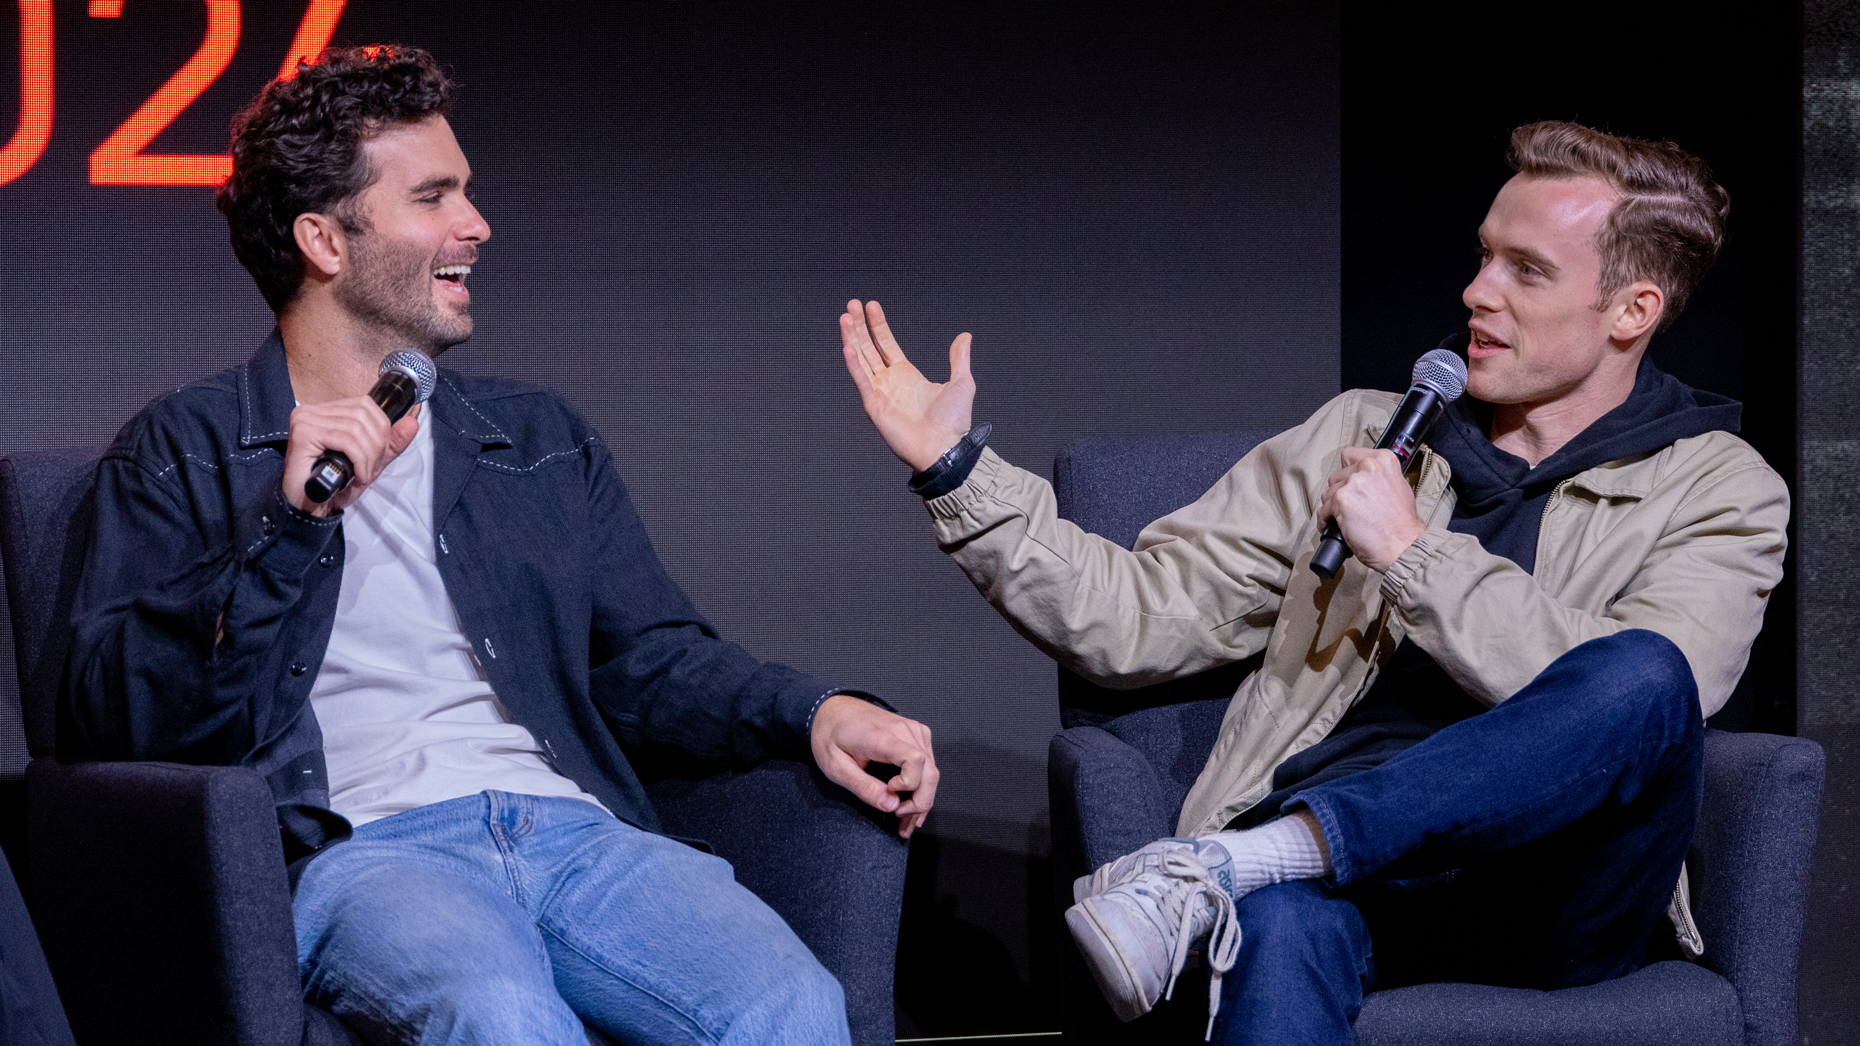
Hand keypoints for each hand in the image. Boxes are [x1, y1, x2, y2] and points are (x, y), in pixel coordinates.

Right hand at [281, 399, 420, 515]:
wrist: (310, 507)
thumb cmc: (336, 483)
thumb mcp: (371, 460)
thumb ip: (392, 442)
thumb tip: (413, 423)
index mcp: (326, 411)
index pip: (365, 405)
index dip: (381, 429)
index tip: (379, 455)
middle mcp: (312, 410)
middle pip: (363, 415)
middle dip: (377, 445)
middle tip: (371, 469)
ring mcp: (305, 419)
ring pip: (356, 428)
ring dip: (368, 456)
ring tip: (364, 475)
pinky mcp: (303, 433)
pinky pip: (346, 440)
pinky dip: (360, 460)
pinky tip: (358, 476)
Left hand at [810, 693, 938, 838]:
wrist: (833, 710)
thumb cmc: (831, 735)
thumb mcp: (835, 766)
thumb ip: (863, 787)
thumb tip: (891, 805)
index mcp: (883, 736)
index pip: (915, 761)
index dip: (909, 784)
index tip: (890, 793)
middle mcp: (904, 730)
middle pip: (930, 771)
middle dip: (920, 803)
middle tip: (902, 824)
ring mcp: (913, 730)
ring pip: (932, 771)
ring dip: (922, 798)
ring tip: (907, 820)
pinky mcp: (916, 734)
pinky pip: (928, 763)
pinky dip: (922, 785)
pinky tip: (911, 801)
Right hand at [840, 299, 975, 471]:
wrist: (946, 448)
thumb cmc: (954, 422)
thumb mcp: (961, 382)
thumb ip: (959, 358)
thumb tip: (965, 335)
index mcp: (906, 375)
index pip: (886, 344)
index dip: (878, 325)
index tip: (871, 305)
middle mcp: (890, 382)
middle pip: (869, 347)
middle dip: (859, 326)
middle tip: (851, 304)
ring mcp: (880, 393)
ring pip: (860, 359)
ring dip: (851, 338)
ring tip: (844, 317)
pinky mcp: (874, 406)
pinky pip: (861, 381)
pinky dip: (853, 365)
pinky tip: (847, 346)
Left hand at [1318, 447, 1425, 572]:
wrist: (1403, 545)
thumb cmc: (1402, 523)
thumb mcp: (1398, 486)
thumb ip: (1378, 476)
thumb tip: (1360, 476)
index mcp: (1383, 460)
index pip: (1349, 455)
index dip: (1347, 471)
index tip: (1349, 483)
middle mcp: (1368, 466)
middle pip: (1337, 476)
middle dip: (1340, 492)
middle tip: (1351, 507)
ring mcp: (1353, 483)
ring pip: (1328, 493)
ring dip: (1332, 507)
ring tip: (1344, 519)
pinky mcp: (1341, 500)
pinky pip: (1323, 510)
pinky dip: (1325, 521)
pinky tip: (1334, 527)